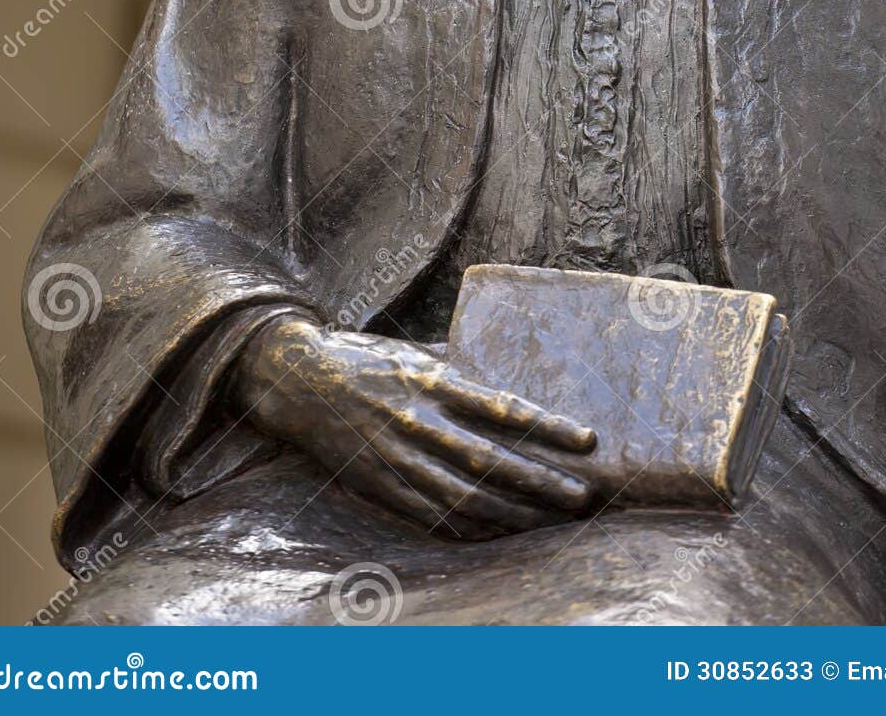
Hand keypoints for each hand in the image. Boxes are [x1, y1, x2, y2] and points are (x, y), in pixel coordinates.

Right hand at [232, 314, 596, 538]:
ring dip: (513, 511)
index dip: (548, 426)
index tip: (588, 439)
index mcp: (432, 380)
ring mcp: (398, 456)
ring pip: (465, 494)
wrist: (297, 379)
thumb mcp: (413, 351)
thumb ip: (455, 365)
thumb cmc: (363, 359)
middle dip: (542, 480)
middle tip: (584, 495)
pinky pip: (430, 513)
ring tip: (551, 520)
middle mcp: (419, 420)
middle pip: (492, 459)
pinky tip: (498, 534)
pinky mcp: (379, 483)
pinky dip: (468, 527)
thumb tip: (499, 365)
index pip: (503, 407)